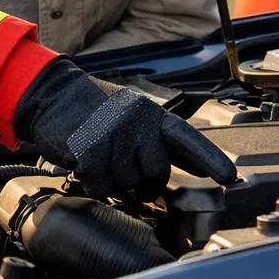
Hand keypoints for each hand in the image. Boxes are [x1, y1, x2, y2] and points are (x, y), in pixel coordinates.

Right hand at [14, 58, 237, 199]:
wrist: (48, 93)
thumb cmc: (88, 106)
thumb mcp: (129, 112)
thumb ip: (158, 138)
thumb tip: (192, 166)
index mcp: (148, 112)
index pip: (187, 139)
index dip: (210, 160)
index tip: (229, 178)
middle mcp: (135, 123)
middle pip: (156, 173)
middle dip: (140, 176)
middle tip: (119, 161)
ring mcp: (112, 137)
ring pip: (126, 183)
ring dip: (111, 178)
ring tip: (97, 154)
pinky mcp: (89, 152)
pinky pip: (100, 185)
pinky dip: (90, 180)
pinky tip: (82, 161)